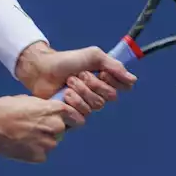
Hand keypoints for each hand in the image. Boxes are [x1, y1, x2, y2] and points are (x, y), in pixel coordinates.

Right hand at [0, 96, 81, 162]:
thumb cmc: (5, 108)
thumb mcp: (30, 101)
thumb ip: (46, 109)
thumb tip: (55, 115)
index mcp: (54, 110)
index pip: (76, 118)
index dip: (71, 119)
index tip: (67, 121)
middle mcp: (55, 126)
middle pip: (62, 131)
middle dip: (53, 130)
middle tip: (35, 127)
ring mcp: (47, 143)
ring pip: (51, 143)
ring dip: (42, 141)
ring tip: (23, 135)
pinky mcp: (38, 156)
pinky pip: (41, 154)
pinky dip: (33, 151)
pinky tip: (19, 143)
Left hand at [14, 42, 137, 116]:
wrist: (43, 69)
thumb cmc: (67, 61)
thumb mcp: (93, 56)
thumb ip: (114, 66)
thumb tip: (133, 80)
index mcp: (104, 81)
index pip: (120, 88)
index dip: (111, 81)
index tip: (101, 72)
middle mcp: (97, 95)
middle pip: (107, 98)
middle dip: (92, 85)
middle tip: (78, 76)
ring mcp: (84, 106)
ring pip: (94, 107)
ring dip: (80, 92)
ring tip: (68, 84)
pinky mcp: (72, 116)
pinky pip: (82, 118)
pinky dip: (73, 106)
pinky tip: (64, 97)